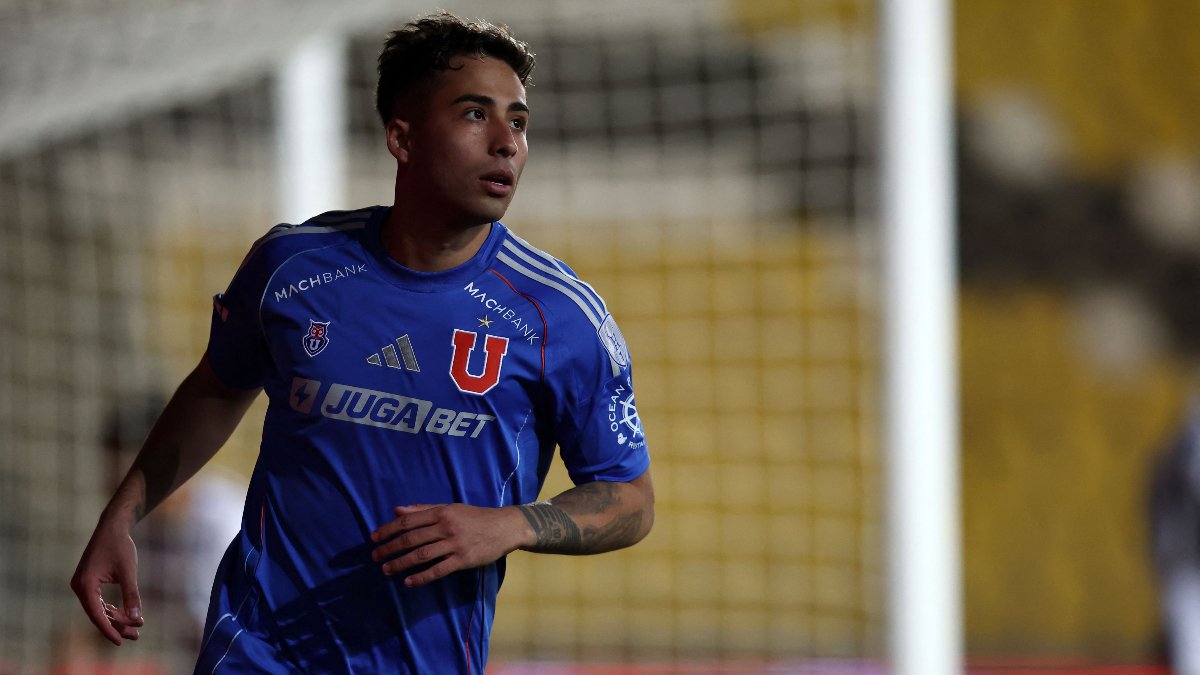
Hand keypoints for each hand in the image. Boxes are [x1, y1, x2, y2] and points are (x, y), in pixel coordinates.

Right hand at [70, 522, 144, 644]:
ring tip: (134, 629)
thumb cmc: (120, 546)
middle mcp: (80, 586)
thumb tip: (135, 618)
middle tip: (135, 636)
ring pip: (99, 609)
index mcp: (85, 584)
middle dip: (117, 625)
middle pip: (98, 614)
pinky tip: (125, 616)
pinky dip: (112, 609)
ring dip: (116, 618)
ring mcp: (83, 585)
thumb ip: (131, 595)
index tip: (120, 642)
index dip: (109, 629)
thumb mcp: (128, 571)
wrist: (112, 527)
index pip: (96, 614)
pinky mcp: (89, 583)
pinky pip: (99, 601)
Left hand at [370, 504, 531, 586]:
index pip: (408, 521)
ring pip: (421, 555)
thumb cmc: (475, 517)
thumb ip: (424, 509)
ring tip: (386, 569)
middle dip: (389, 548)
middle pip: (411, 539)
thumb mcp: (450, 508)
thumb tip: (397, 511)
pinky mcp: (462, 560)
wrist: (504, 528)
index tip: (374, 538)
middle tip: (375, 556)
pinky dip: (421, 577)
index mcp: (441, 512)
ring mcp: (454, 545)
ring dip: (400, 563)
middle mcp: (446, 527)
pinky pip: (437, 570)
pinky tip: (408, 581)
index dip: (388, 530)